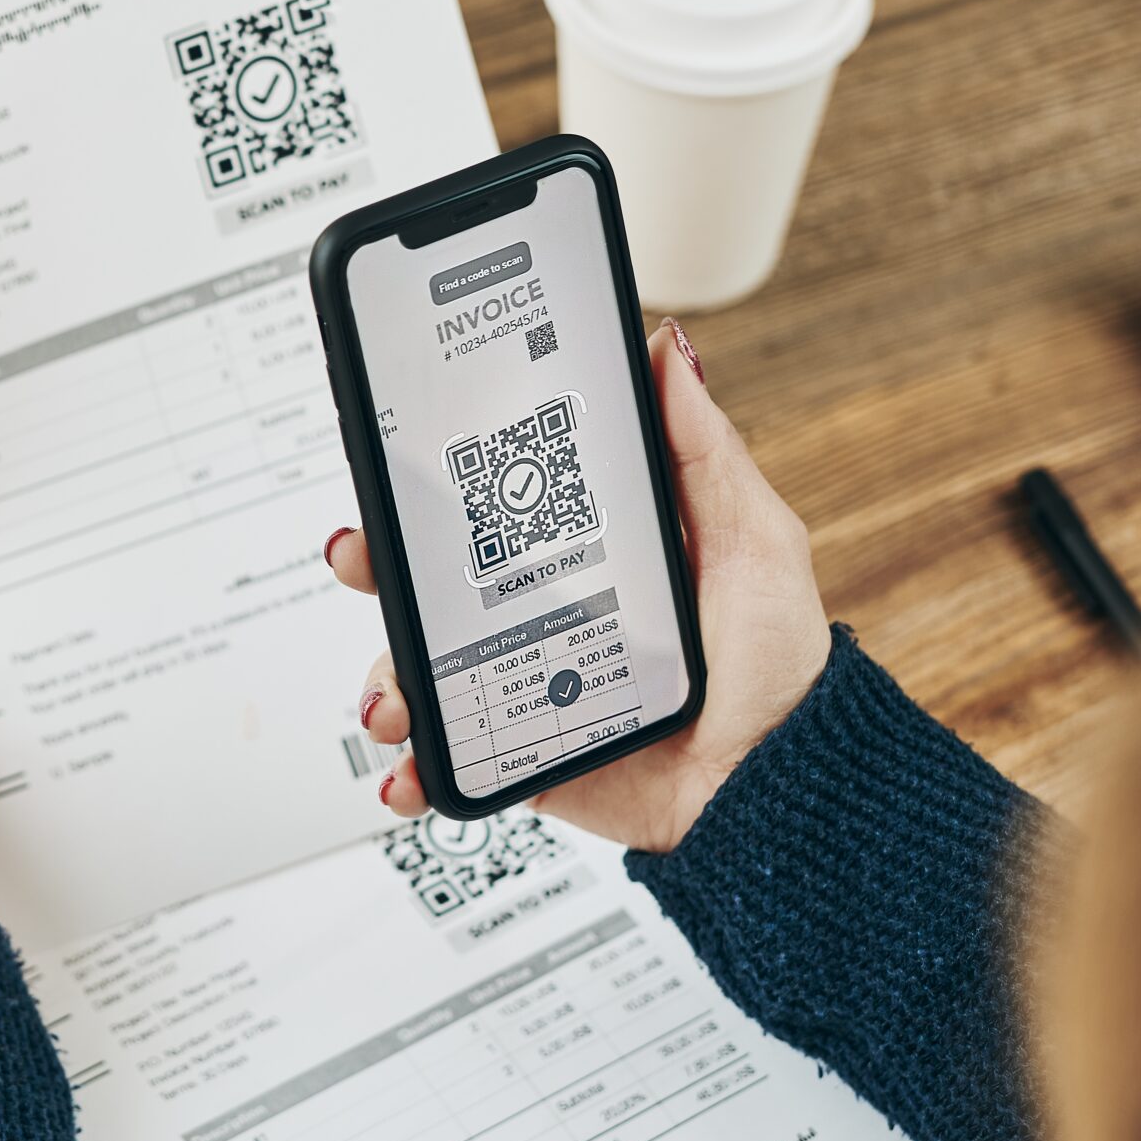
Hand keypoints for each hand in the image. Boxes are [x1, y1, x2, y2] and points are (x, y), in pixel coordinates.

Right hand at [330, 320, 830, 853]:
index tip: (394, 466)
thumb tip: (668, 351)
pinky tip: (410, 768)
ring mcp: (525, 683)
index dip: (433, 484)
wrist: (774, 789)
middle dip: (376, 567)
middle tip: (363, 561)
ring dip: (386, 677)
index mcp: (589, 551)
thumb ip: (701, 450)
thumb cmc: (777, 663)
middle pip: (431, 579)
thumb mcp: (749, 538)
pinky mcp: (520, 751)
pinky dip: (409, 766)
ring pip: (419, 666)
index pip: (491, 504)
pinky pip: (444, 757)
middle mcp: (546, 611)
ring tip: (395, 698)